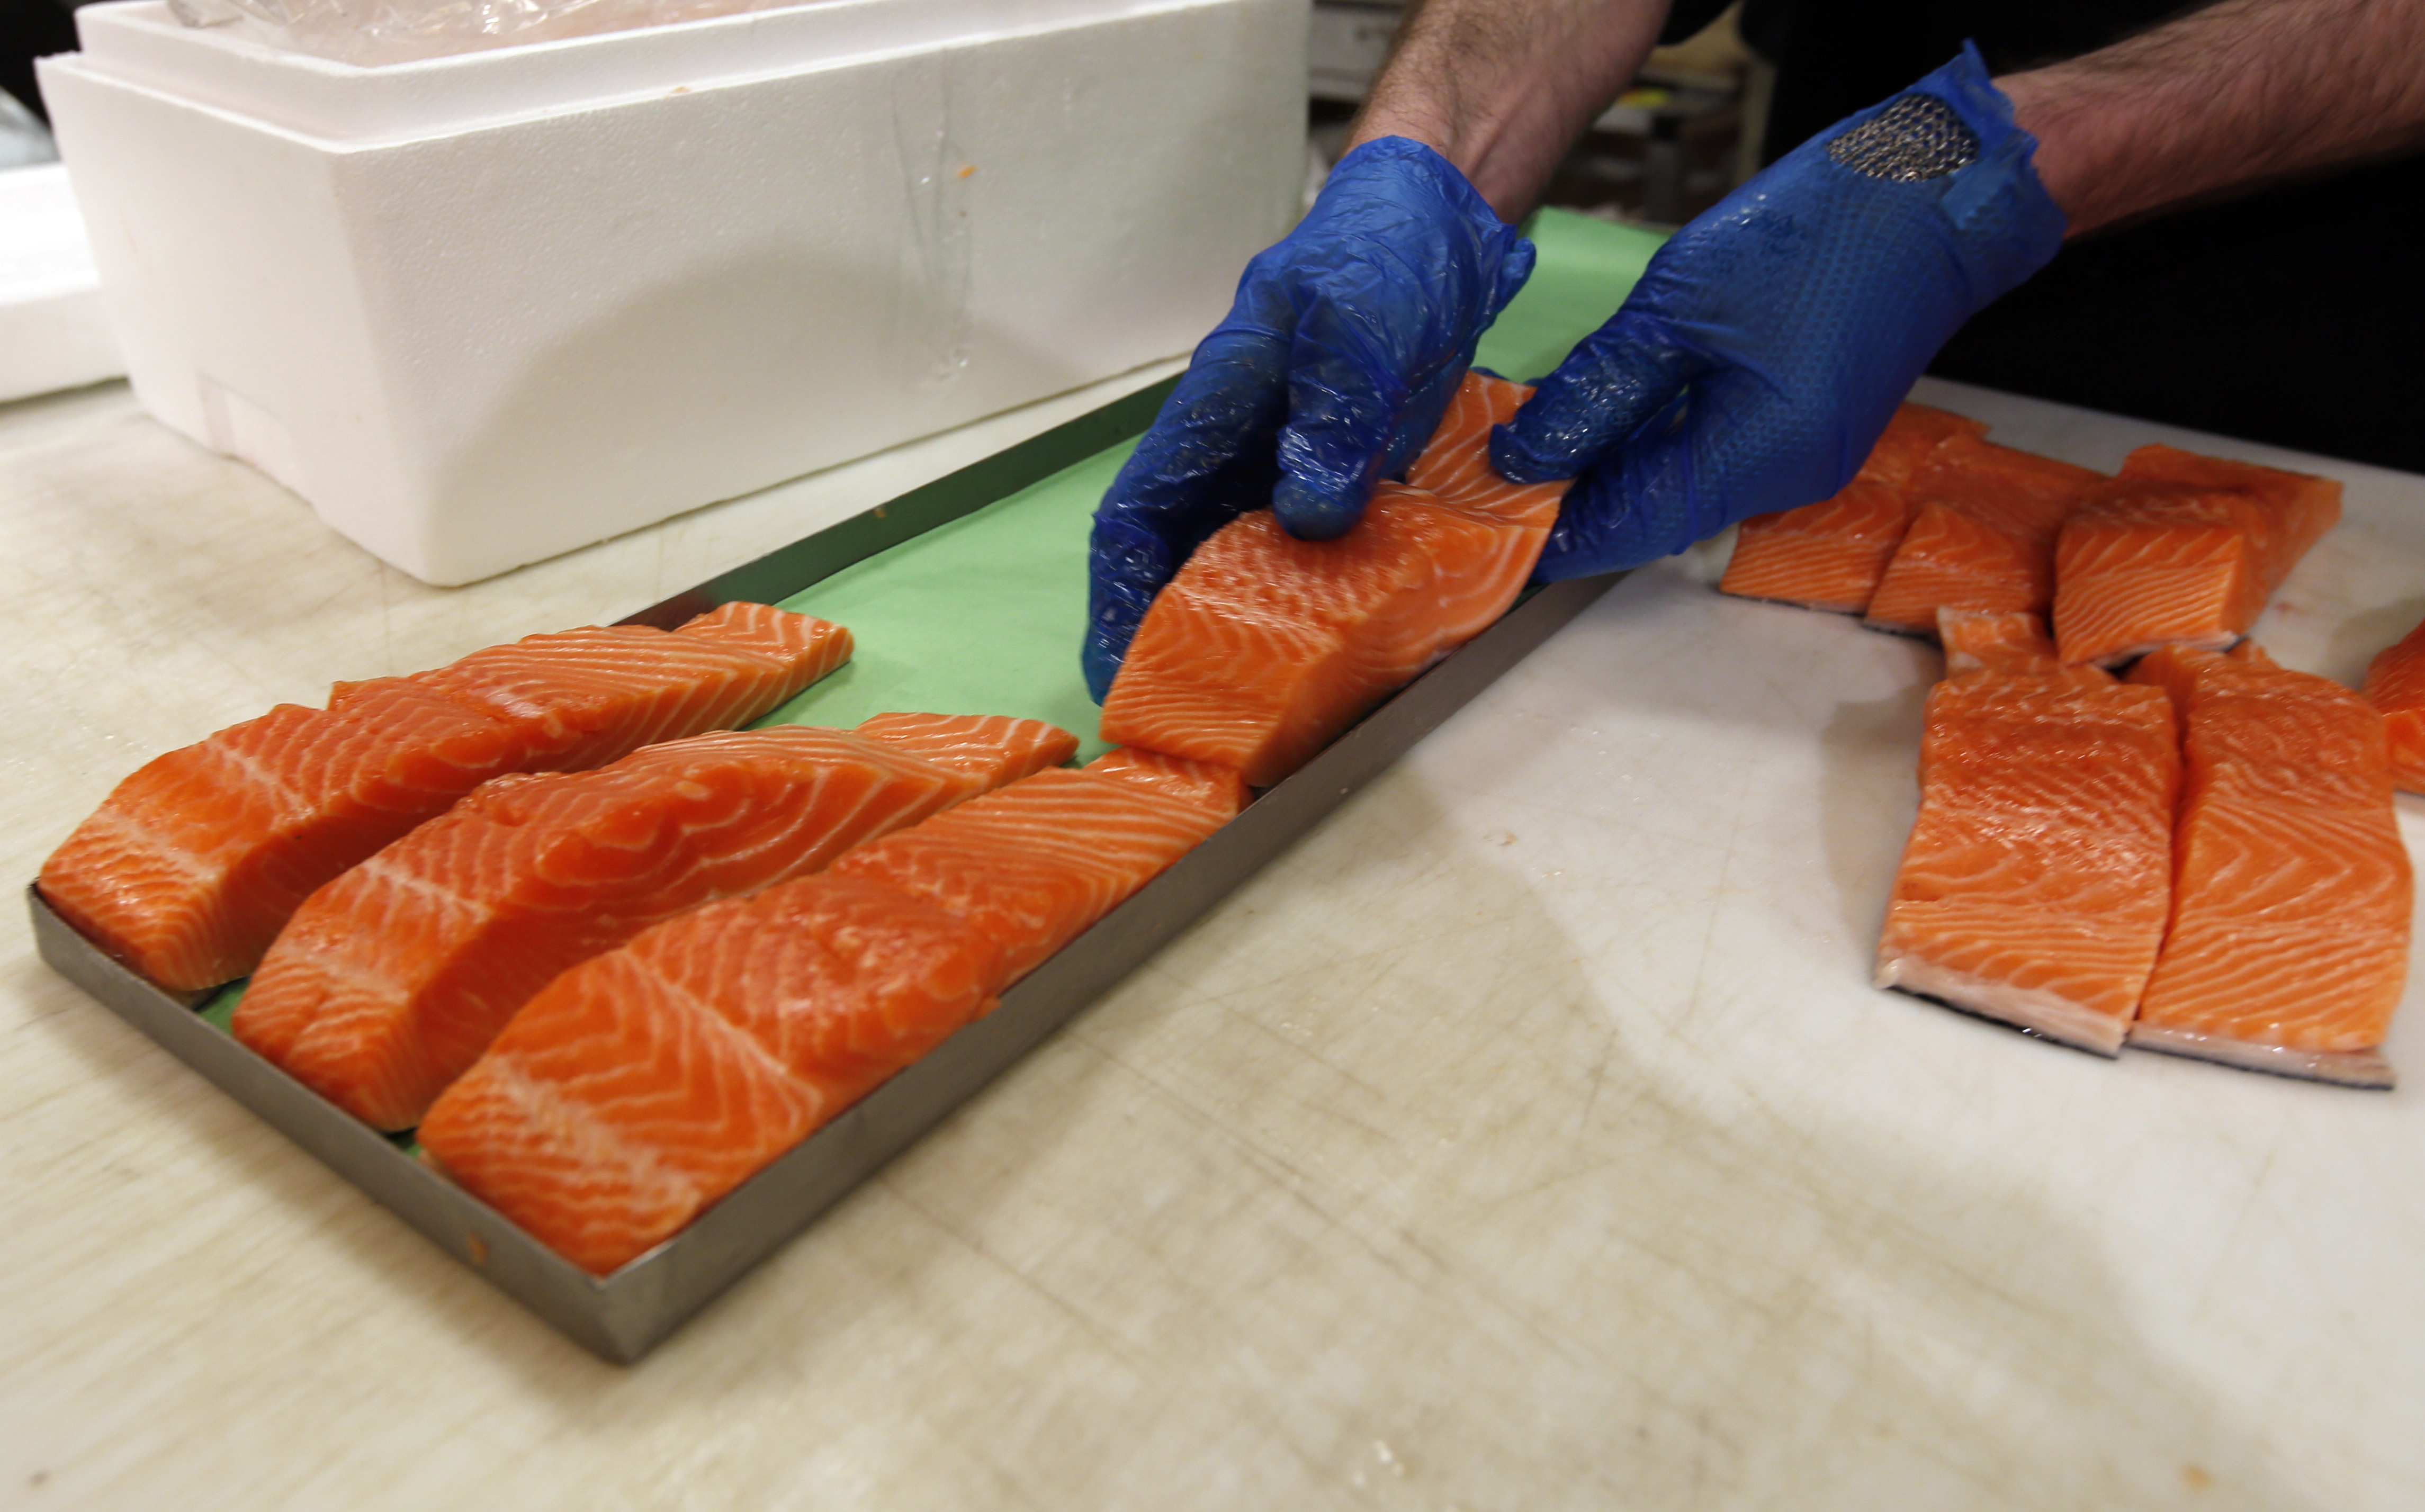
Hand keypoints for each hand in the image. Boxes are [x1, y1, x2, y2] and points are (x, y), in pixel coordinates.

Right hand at [1082, 137, 1534, 701]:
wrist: (1447, 223)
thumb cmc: (1384, 250)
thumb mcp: (1360, 318)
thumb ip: (1332, 409)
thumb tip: (1309, 514)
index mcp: (1215, 410)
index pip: (1137, 518)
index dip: (1120, 600)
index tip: (1122, 672)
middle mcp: (1245, 452)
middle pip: (1187, 562)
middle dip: (1181, 645)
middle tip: (1203, 728)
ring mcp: (1300, 470)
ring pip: (1257, 571)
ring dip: (1260, 640)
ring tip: (1277, 714)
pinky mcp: (1355, 482)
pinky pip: (1329, 561)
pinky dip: (1333, 609)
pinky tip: (1358, 655)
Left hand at [1492, 44, 2067, 577]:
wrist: (1934, 198)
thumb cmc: (1818, 234)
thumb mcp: (1678, 308)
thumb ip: (1599, 391)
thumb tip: (1528, 456)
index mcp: (1757, 457)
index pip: (1631, 527)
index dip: (1556, 534)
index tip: (1491, 529)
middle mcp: (1787, 480)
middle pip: (1656, 515)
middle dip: (1578, 501)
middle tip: (1498, 478)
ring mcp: (1805, 462)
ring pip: (1683, 489)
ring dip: (1615, 472)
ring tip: (1542, 444)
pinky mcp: (1809, 434)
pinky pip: (1717, 460)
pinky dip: (1659, 446)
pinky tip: (1613, 417)